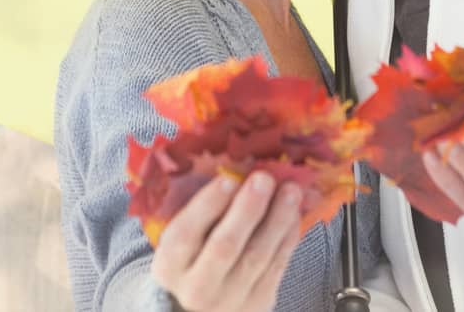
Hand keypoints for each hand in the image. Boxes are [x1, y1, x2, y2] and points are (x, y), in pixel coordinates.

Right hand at [150, 171, 303, 311]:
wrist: (203, 306)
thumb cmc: (194, 256)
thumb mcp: (185, 237)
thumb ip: (203, 208)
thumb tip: (237, 166)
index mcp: (169, 266)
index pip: (186, 234)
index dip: (208, 205)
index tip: (229, 178)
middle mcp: (196, 287)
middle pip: (225, 247)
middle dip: (247, 209)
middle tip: (264, 178)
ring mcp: (230, 300)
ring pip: (257, 257)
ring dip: (277, 219)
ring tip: (291, 190)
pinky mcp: (258, 304)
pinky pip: (277, 267)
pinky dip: (288, 236)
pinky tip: (294, 212)